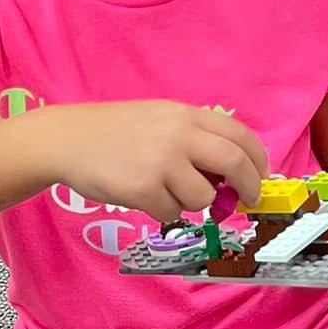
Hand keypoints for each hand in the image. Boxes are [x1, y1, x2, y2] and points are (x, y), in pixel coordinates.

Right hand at [43, 102, 267, 222]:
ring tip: (167, 192)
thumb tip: (228, 177)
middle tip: (244, 200)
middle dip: (247, 187)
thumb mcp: (159, 120)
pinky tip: (144, 197)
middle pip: (233, 163)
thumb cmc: (113, 133)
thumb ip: (193, 139)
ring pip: (202, 197)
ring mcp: (161, 162)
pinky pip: (172, 213)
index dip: (257, 160)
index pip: (239, 135)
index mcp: (185, 115)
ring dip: (192, 202)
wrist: (68, 140)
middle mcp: (178, 135)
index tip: (259, 177)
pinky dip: (164, 211)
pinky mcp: (143, 189)